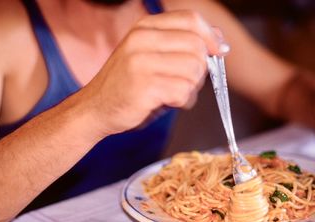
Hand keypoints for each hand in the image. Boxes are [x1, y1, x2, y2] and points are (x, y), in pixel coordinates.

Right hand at [83, 11, 227, 135]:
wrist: (95, 108)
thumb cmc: (128, 85)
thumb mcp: (149, 54)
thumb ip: (180, 45)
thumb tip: (219, 42)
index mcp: (144, 27)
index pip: (191, 20)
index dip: (212, 36)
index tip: (219, 51)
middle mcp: (141, 39)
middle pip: (197, 47)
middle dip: (201, 70)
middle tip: (187, 82)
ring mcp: (141, 62)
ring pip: (194, 70)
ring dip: (192, 88)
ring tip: (175, 94)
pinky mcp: (144, 86)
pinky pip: (183, 91)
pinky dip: (183, 101)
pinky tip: (169, 102)